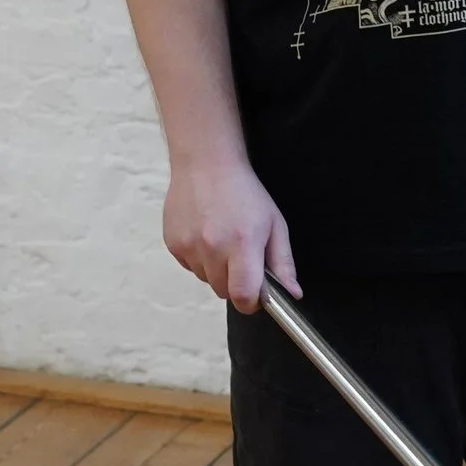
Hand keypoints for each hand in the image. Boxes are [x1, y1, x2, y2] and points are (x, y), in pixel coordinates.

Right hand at [164, 157, 299, 312]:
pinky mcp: (172, 243)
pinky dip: (198, 259)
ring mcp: (189, 245)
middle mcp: (212, 247)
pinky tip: (204, 234)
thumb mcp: (274, 224)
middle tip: (240, 258)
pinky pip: (189, 266)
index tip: (256, 295)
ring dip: (216, 270)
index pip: (243, 296)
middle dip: (235, 283)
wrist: (205, 163)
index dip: (251, 302)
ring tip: (221, 240)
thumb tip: (292, 294)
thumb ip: (283, 262)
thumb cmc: (245, 192)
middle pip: (224, 291)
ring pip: (206, 279)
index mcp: (242, 244)